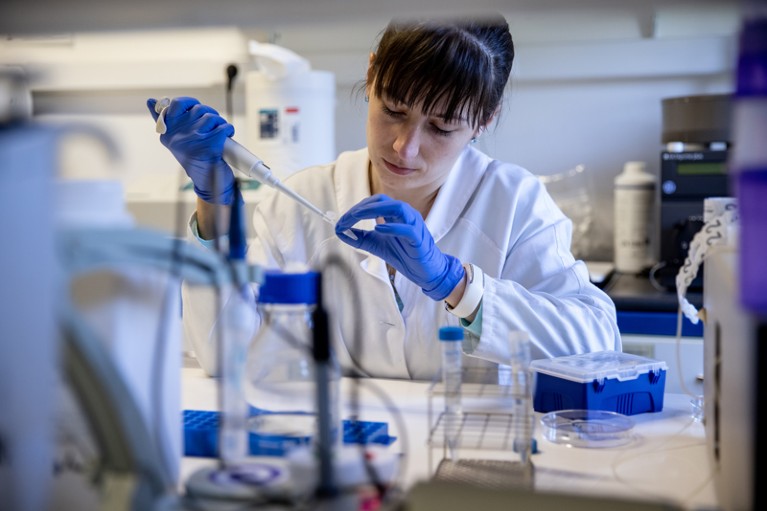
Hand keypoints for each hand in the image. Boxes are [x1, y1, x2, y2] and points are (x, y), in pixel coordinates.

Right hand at [147, 97, 235, 204]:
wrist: (208, 184)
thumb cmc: (194, 159)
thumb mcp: (176, 140)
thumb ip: (166, 121)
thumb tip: (151, 101)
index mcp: (166, 132)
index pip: (175, 104)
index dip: (190, 103)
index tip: (195, 109)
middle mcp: (177, 136)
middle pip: (199, 109)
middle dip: (209, 115)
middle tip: (211, 127)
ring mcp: (192, 141)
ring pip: (212, 117)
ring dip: (220, 123)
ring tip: (219, 134)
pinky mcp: (209, 146)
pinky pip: (223, 127)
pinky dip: (228, 130)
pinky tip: (227, 136)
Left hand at [335, 194, 464, 300]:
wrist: (426, 272)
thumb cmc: (405, 255)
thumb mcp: (376, 245)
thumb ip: (360, 238)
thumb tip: (339, 232)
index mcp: (396, 215)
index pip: (375, 202)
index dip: (357, 208)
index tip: (342, 221)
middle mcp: (406, 215)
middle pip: (384, 200)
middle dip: (362, 208)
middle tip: (346, 219)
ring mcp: (414, 225)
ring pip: (398, 207)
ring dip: (375, 210)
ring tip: (358, 217)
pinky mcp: (419, 239)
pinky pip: (408, 229)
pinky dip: (393, 227)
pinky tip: (378, 229)